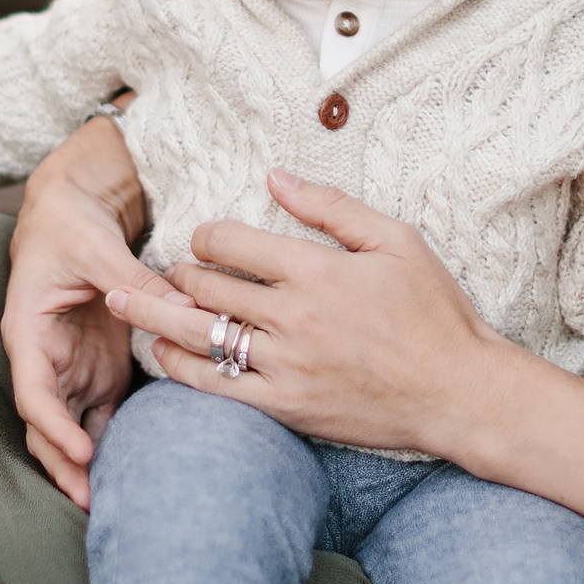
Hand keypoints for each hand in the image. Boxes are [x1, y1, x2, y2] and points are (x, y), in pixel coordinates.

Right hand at [1, 112, 179, 508]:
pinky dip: (115, 444)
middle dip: (66, 465)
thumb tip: (189, 310)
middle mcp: (46, 358)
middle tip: (94, 503)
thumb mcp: (98, 246)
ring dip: (87, 465)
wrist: (71, 209)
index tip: (81, 454)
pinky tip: (136, 472)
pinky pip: (102, 415)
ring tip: (113, 504)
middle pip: (47, 425)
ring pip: (72, 429)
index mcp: (28, 330)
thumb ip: (135, 280)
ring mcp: (72, 367)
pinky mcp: (98, 368)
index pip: (32, 391)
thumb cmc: (71, 224)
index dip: (54, 426)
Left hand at [105, 171, 508, 458]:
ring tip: (125, 302)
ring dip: (158, 316)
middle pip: (207, 288)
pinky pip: (218, 389)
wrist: (458, 391)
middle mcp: (292, 318)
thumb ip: (331, 207)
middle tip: (163, 269)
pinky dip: (182, 370)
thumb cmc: (435, 311)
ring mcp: (286, 367)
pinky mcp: (287, 407)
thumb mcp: (396, 241)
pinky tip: (162, 355)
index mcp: (315, 271)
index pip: (230, 244)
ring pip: (200, 337)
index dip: (205, 236)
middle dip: (178, 274)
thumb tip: (275, 176)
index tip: (204, 239)